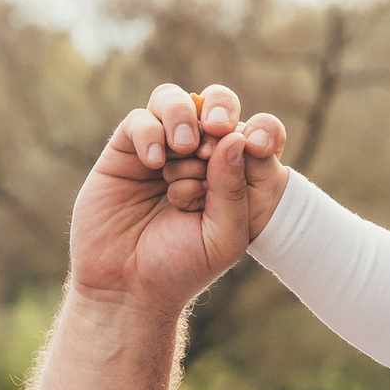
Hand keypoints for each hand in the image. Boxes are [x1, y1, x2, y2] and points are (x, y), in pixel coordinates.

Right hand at [65, 83, 286, 313]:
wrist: (126, 288)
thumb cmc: (181, 268)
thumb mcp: (223, 237)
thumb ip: (234, 189)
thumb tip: (235, 137)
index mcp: (233, 177)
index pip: (255, 135)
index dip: (263, 131)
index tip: (261, 145)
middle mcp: (199, 158)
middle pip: (216, 105)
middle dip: (222, 110)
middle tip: (217, 129)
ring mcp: (162, 151)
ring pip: (176, 102)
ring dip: (185, 118)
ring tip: (185, 148)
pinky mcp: (126, 152)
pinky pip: (140, 120)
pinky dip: (150, 133)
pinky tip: (153, 163)